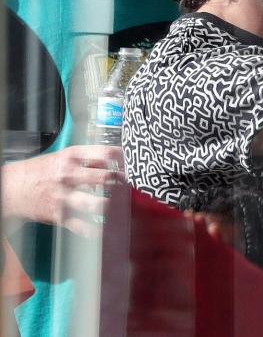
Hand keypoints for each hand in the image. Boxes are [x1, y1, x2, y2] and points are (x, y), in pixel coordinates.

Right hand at [2, 145, 122, 236]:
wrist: (11, 188)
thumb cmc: (41, 171)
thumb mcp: (63, 156)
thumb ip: (87, 158)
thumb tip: (115, 161)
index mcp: (71, 156)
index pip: (106, 153)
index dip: (123, 158)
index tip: (129, 164)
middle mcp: (68, 175)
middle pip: (105, 177)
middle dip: (120, 182)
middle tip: (127, 185)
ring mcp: (64, 197)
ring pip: (96, 203)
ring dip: (111, 205)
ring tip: (118, 205)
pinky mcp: (59, 216)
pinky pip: (82, 226)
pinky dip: (95, 231)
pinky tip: (105, 230)